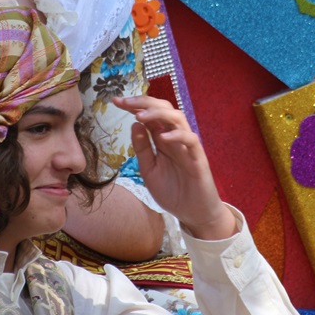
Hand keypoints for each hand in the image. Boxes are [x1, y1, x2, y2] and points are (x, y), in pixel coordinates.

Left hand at [113, 96, 236, 240]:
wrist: (193, 213)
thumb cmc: (172, 191)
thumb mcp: (149, 170)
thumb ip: (142, 149)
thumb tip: (134, 124)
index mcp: (162, 139)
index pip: (149, 115)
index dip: (134, 106)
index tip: (115, 101)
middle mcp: (175, 137)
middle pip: (163, 109)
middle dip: (144, 102)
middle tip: (125, 102)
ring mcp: (187, 145)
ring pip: (177, 118)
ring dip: (158, 114)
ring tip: (140, 116)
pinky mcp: (198, 157)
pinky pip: (191, 140)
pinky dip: (177, 135)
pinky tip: (162, 137)